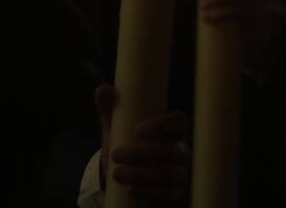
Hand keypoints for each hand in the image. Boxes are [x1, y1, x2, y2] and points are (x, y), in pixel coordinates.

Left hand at [95, 85, 189, 200]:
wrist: (129, 176)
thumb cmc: (128, 145)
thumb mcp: (118, 126)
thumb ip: (110, 108)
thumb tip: (103, 89)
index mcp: (173, 130)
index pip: (179, 121)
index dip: (161, 124)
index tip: (136, 130)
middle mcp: (182, 150)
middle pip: (171, 150)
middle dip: (141, 154)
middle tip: (114, 154)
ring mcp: (182, 173)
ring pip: (169, 174)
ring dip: (141, 174)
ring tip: (116, 173)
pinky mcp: (177, 193)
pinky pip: (170, 194)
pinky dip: (150, 191)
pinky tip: (131, 188)